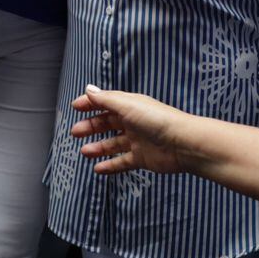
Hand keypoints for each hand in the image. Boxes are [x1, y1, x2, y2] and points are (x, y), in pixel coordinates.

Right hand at [70, 85, 195, 175]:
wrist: (183, 144)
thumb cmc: (158, 120)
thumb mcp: (128, 105)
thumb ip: (106, 99)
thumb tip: (88, 89)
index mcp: (130, 106)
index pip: (106, 102)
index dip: (90, 104)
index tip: (75, 107)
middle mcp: (134, 122)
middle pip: (108, 123)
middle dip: (91, 126)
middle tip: (75, 132)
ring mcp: (138, 141)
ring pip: (113, 144)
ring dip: (98, 147)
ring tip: (85, 152)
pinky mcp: (143, 158)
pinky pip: (122, 162)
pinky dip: (110, 165)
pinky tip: (98, 168)